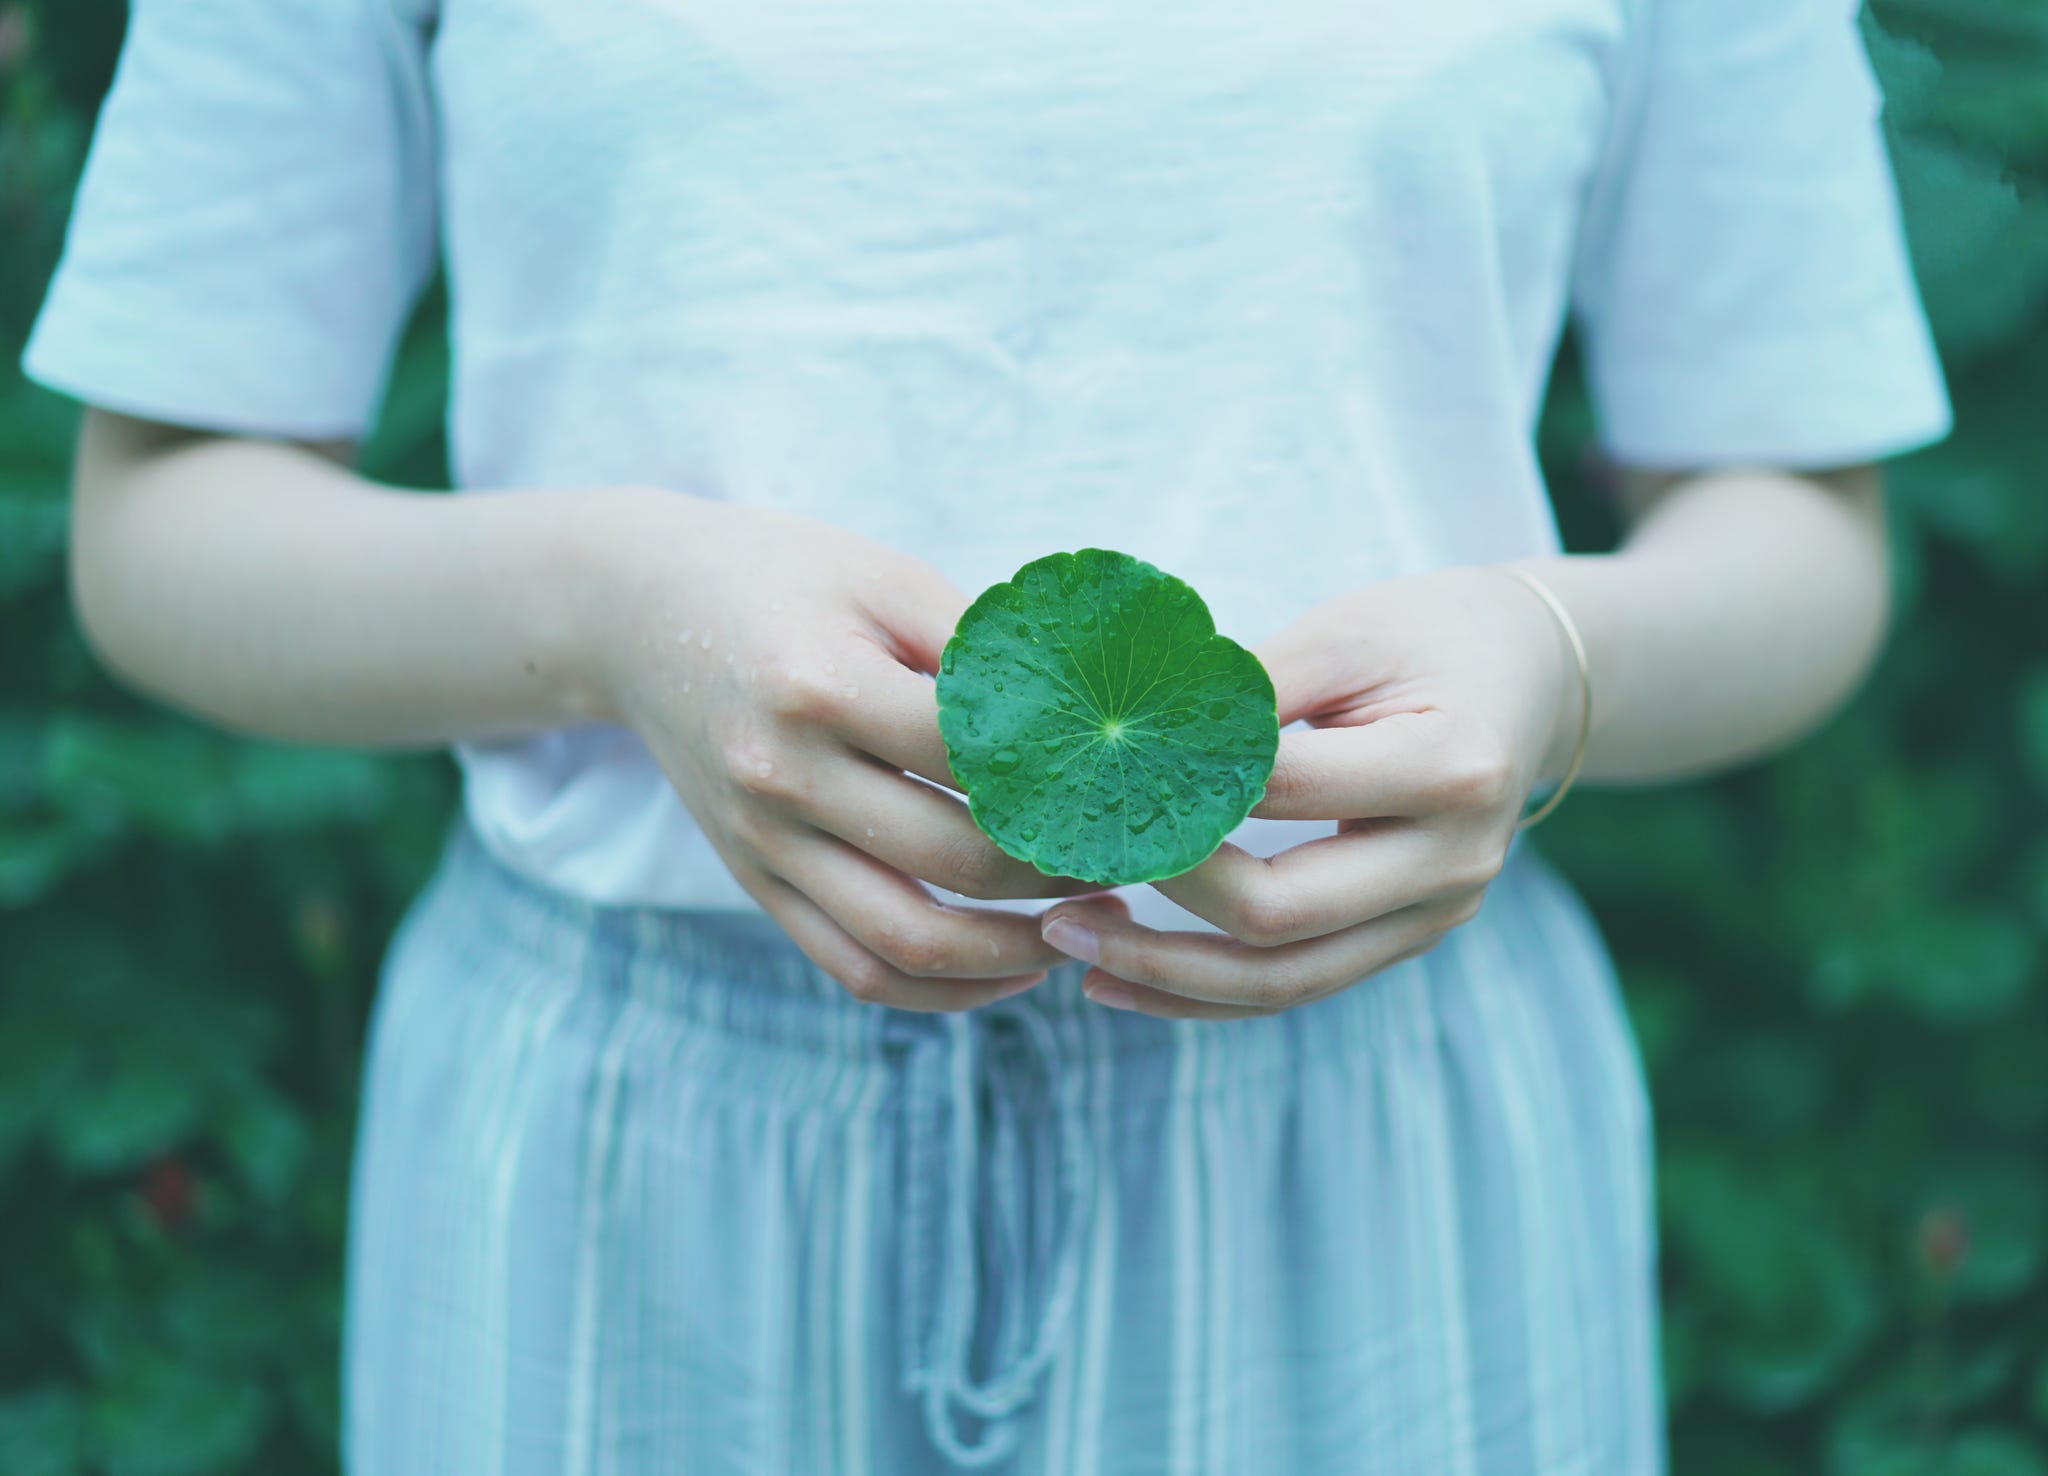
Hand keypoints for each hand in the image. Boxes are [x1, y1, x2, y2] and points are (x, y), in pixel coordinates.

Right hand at [591, 491, 1092, 1011]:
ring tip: (1089, 923)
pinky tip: (1015, 967)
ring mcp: (762, 841)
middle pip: (959, 858)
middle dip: (1067, 870)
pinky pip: (855, 967)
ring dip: (1018, 949)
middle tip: (1135, 857)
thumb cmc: (784, 578)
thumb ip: (983, 651)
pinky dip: (945, 989)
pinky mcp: (755, 881)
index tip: (1144, 785)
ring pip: (909, 940)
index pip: (981, 759)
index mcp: (821, 684)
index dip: (1077, 781)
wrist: (634, 612)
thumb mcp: (885, 578)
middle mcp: (783, 775)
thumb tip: (1101, 718)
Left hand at [1035, 564, 1582, 1018]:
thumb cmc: (1426, 635)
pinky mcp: (1409, 938)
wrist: (1533, 677)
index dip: (1174, 789)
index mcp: (1452, 765)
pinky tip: (1119, 981)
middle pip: (1282, 913)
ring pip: (1286, 980)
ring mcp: (1439, 913)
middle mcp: (1457, 858)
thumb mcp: (1345, 632)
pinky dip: (1204, 993)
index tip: (1080, 782)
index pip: (1282, 792)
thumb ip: (1245, 685)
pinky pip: (1298, 987)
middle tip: (1052, 879)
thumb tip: (1118, 731)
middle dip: (1156, 899)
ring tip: (1064, 940)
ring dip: (1166, 973)